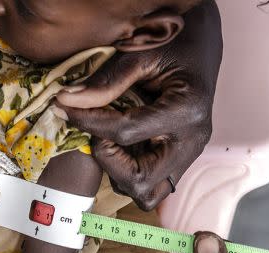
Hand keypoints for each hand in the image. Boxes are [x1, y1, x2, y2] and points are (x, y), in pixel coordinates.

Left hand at [56, 1, 221, 210]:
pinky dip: (129, 172)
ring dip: (119, 173)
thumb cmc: (177, 43)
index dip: (88, 123)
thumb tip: (67, 101)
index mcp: (187, 111)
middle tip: (99, 134)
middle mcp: (192, 141)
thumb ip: (105, 82)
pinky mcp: (181, 159)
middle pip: (140, 182)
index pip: (125, 133)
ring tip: (111, 140)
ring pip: (147, 193)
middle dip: (109, 163)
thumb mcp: (141, 54)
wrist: (203, 44)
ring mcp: (189, 154)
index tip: (65, 108)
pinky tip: (122, 145)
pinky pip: (152, 185)